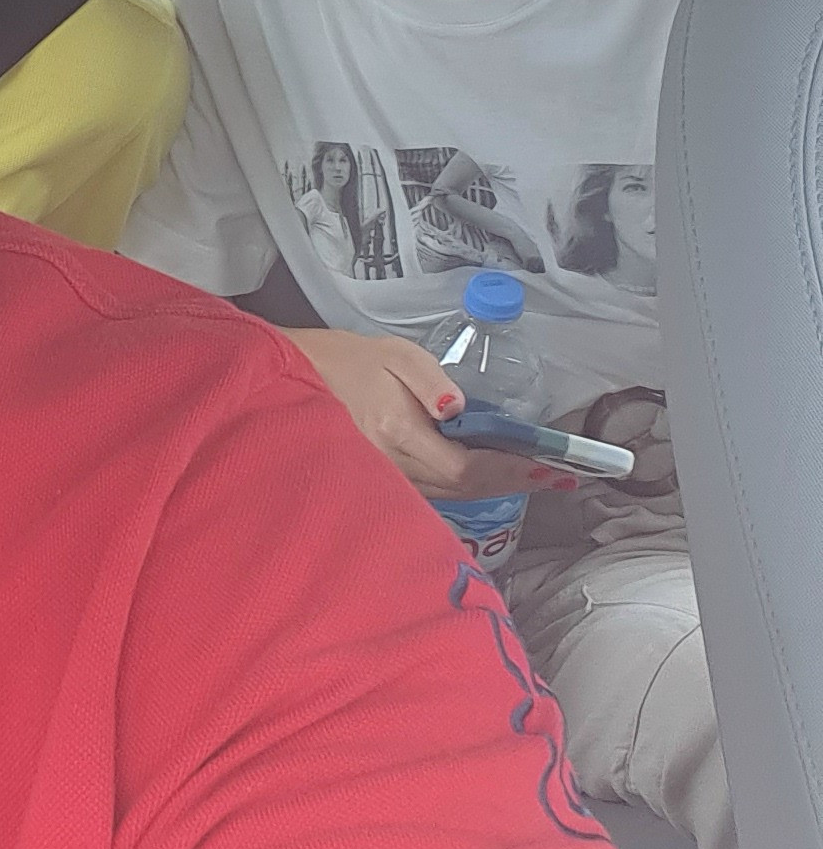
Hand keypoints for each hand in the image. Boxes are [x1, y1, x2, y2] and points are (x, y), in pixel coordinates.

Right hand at [292, 328, 563, 500]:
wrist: (290, 382)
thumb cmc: (342, 361)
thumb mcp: (390, 353)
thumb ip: (429, 379)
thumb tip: (460, 410)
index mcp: (397, 431)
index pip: (466, 466)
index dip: (510, 469)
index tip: (548, 467)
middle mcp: (393, 466)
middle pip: (466, 488)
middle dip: (513, 482)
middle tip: (557, 476)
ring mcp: (386, 480)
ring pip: (451, 494)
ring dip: (494, 487)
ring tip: (533, 475)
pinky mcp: (383, 482)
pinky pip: (434, 492)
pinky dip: (467, 486)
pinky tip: (488, 476)